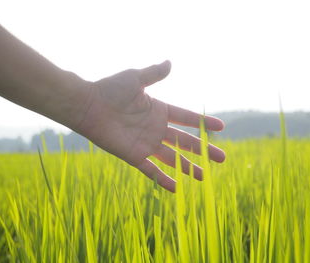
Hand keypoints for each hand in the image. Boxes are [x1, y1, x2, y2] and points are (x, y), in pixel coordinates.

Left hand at [76, 61, 224, 192]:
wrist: (88, 106)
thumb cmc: (109, 90)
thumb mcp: (135, 78)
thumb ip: (154, 74)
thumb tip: (170, 62)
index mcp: (159, 110)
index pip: (186, 118)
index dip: (203, 123)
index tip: (221, 127)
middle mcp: (156, 128)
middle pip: (185, 142)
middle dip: (204, 150)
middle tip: (222, 159)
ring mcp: (147, 143)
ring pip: (173, 158)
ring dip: (189, 167)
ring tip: (204, 177)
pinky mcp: (135, 156)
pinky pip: (152, 170)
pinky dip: (164, 180)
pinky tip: (177, 189)